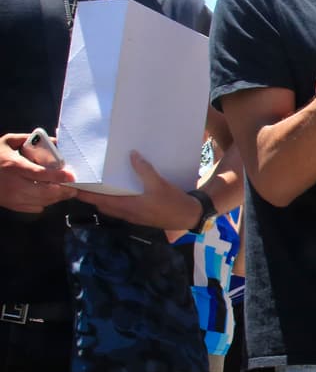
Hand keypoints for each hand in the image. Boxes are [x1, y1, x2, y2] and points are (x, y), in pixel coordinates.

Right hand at [0, 133, 75, 212]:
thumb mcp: (7, 142)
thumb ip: (28, 139)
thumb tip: (52, 140)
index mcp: (13, 166)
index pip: (40, 174)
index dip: (58, 176)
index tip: (71, 176)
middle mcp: (13, 184)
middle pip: (45, 192)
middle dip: (64, 191)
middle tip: (73, 187)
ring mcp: (13, 197)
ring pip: (43, 202)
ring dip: (57, 198)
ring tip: (65, 191)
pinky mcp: (12, 205)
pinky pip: (36, 207)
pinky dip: (46, 202)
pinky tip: (48, 195)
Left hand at [74, 151, 200, 230]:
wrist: (188, 217)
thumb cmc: (173, 203)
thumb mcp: (159, 184)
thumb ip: (144, 170)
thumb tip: (132, 155)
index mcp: (127, 206)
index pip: (99, 200)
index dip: (84, 194)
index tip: (71, 186)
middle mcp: (126, 213)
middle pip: (101, 205)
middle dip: (89, 197)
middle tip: (81, 183)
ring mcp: (132, 216)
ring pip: (110, 208)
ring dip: (100, 199)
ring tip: (95, 186)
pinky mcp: (139, 216)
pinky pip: (119, 208)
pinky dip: (112, 201)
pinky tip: (116, 192)